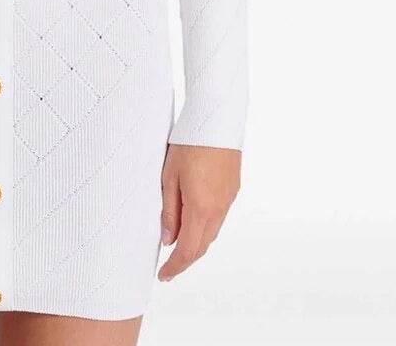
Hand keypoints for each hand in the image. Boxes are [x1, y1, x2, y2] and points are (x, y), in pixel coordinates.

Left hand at [157, 144, 240, 281]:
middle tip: (168, 267)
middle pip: (202, 244)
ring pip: (212, 232)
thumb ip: (169, 210)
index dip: (175, 266)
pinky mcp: (232, 188)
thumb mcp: (169, 176)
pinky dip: (205, 227)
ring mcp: (228, 198)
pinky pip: (218, 217)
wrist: (216, 118)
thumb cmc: (188, 143)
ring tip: (177, 245)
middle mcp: (219, 208)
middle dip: (186, 259)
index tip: (163, 275)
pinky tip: (193, 221)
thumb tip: (168, 238)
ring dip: (196, 243)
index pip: (188, 250)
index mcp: (201, 208)